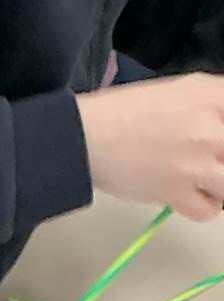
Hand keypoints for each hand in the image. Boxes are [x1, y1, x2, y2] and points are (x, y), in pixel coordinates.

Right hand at [79, 74, 223, 219]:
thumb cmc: (126, 113)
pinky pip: (207, 210)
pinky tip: (196, 196)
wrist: (90, 137)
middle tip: (214, 162)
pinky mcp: (176, 192)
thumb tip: (223, 122)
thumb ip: (212, 103)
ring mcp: (195, 163)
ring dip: (222, 184)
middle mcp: (210, 128)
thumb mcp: (181, 90)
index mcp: (211, 96)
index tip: (221, 146)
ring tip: (209, 181)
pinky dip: (206, 207)